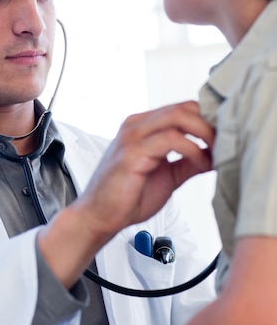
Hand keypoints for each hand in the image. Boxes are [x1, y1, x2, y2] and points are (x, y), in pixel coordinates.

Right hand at [38, 100, 213, 287]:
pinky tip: (200, 164)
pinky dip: (192, 150)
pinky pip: (170, 139)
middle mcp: (136, 125)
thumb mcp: (167, 176)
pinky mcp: (132, 152)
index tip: (224, 138)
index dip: (207, 120)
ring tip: (216, 152)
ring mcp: (132, 136)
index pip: (182, 108)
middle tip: (226, 143)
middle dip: (210, 123)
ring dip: (204, 133)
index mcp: (142, 127)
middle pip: (183, 107)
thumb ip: (188, 162)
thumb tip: (214, 155)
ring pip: (178, 117)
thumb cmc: (127, 197)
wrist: (100, 217)